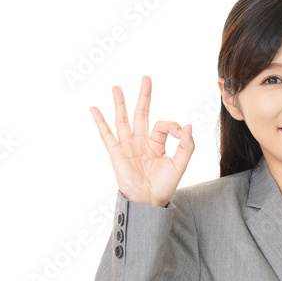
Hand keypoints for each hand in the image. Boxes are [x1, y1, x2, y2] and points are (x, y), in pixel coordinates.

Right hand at [91, 75, 193, 206]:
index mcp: (156, 144)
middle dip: (144, 96)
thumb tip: (187, 125)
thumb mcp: (180, 164)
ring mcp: (128, 146)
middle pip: (141, 114)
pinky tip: (94, 109)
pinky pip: (107, 135)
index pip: (163, 125)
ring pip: (123, 120)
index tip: (178, 133)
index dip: (172, 126)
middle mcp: (141, 142)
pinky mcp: (117, 153)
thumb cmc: (164, 186)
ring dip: (120, 103)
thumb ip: (186, 145)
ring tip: (116, 87)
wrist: (149, 201)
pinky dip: (100, 121)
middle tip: (146, 78)